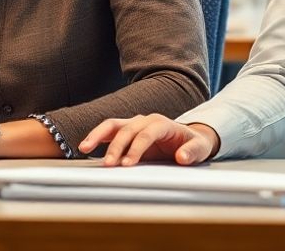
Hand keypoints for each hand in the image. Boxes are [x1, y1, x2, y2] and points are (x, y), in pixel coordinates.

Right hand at [78, 114, 219, 165]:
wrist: (188, 139)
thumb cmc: (193, 144)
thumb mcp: (200, 149)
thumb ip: (192, 152)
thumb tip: (182, 157)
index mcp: (162, 123)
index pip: (147, 133)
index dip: (137, 147)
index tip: (128, 163)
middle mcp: (146, 120)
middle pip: (127, 129)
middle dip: (116, 146)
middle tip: (109, 165)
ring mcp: (135, 124)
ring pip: (113, 125)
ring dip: (98, 136)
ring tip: (85, 148)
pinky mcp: (127, 131)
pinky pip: (109, 131)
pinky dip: (96, 136)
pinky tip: (85, 146)